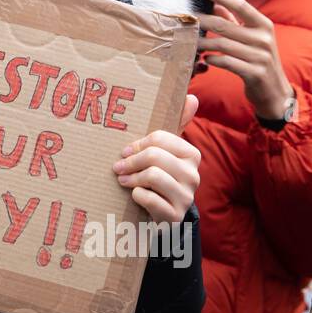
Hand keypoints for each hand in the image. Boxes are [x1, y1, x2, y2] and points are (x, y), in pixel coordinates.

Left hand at [112, 94, 200, 223]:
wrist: (164, 215)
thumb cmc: (160, 177)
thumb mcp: (166, 153)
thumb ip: (177, 125)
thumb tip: (191, 96)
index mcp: (191, 154)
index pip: (160, 139)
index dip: (138, 144)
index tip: (125, 150)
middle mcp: (194, 175)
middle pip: (154, 156)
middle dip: (131, 161)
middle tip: (117, 167)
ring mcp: (186, 197)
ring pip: (152, 176)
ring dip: (131, 178)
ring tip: (122, 180)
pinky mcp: (175, 216)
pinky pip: (149, 198)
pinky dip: (137, 196)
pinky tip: (136, 196)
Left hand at [197, 0, 293, 119]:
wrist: (275, 91)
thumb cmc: (258, 60)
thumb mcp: (252, 38)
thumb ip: (235, 21)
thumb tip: (215, 3)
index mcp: (264, 25)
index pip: (240, 4)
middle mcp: (264, 38)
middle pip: (224, 25)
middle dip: (201, 22)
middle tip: (184, 21)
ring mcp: (260, 56)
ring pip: (222, 44)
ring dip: (202, 43)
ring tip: (189, 43)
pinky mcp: (254, 73)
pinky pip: (226, 62)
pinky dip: (212, 59)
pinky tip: (205, 60)